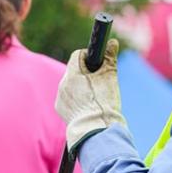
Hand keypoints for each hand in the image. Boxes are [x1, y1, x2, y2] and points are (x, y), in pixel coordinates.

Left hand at [55, 38, 124, 152]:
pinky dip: (76, 98)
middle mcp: (63, 84)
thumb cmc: (103, 103)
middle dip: (86, 73)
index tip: (98, 64)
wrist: (96, 129)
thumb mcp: (110, 77)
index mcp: (73, 74)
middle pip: (74, 70)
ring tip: (94, 95)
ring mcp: (60, 97)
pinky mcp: (60, 108)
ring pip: (71, 84)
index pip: (78, 55)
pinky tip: (86, 105)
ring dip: (80, 85)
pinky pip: (68, 97)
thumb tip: (111, 43)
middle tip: (99, 81)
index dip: (89, 57)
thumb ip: (109, 58)